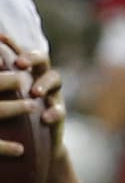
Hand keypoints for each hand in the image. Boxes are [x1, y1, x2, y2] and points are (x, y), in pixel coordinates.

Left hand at [0, 37, 63, 158]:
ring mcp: (52, 94)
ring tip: (34, 93)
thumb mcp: (2, 99)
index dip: (12, 44)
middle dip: (31, 58)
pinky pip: (60, 110)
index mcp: (24, 71)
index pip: (19, 52)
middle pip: (42, 59)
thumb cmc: (8, 118)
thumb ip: (0, 83)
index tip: (0, 38)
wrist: (28, 145)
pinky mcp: (59, 113)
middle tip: (19, 64)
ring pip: (55, 78)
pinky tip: (45, 118)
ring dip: (44, 83)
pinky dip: (53, 112)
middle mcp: (40, 78)